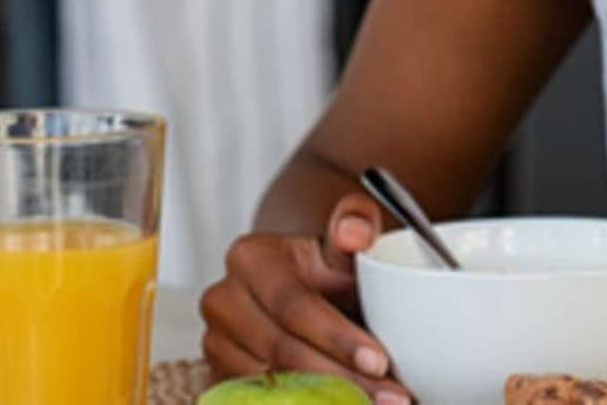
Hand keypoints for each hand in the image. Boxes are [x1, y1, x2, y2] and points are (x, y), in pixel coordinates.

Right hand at [199, 191, 408, 402]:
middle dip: (340, 378)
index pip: (292, 304)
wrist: (307, 288)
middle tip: (390, 397)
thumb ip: (357, 220)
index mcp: (250, 258)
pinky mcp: (219, 380)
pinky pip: (258, 404)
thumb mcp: (346, 235)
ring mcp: (216, 345)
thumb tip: (354, 232)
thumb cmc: (329, 265)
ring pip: (271, 386)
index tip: (378, 361)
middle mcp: (224, 301)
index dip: (336, 337)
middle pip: (281, 351)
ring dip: (326, 402)